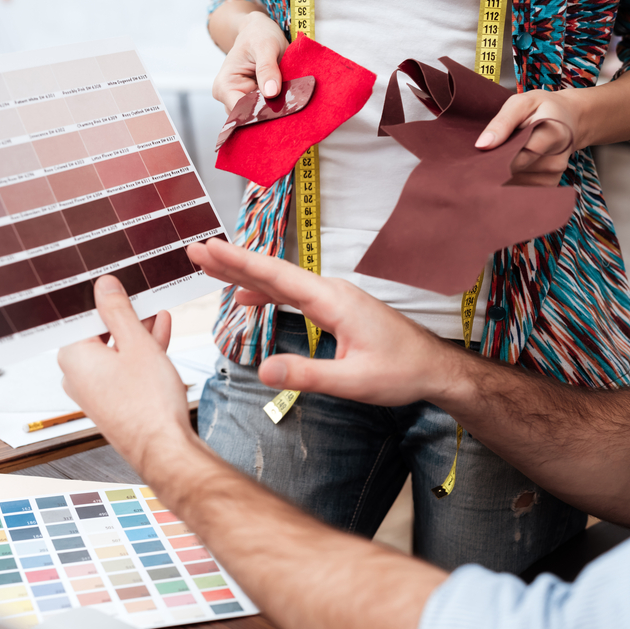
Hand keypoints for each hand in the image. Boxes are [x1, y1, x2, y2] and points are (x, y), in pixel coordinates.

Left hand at [57, 277, 192, 471]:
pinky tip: (159, 333)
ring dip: (135, 331)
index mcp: (72, 356)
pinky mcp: (110, 400)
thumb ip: (118, 311)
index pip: (79, 315)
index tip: (115, 282)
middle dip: (121, 313)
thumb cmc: (149, 402)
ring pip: (112, 350)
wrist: (164, 448)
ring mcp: (92, 390)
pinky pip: (120, 368)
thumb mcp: (136, 343)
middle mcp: (75, 374)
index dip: (100, 296)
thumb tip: (104, 286)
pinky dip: (138, 352)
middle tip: (141, 293)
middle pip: (97, 331)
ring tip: (157, 311)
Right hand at [186, 238, 467, 405]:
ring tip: (210, 266)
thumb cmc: (401, 372)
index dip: (239, 262)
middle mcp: (330, 292)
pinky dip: (264, 292)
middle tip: (196, 250)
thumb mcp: (353, 381)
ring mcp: (332, 298)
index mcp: (332, 300)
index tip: (210, 247)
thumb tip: (264, 370)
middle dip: (232, 260)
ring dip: (244, 274)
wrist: (434, 368)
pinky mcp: (334, 309)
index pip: (277, 277)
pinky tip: (246, 298)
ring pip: (280, 282)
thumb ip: (308, 375)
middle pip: (272, 272)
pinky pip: (291, 295)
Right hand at [211, 12, 289, 112]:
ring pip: (259, 116)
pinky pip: (266, 110)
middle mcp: (229, 98)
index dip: (261, 112)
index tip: (281, 107)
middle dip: (269, 112)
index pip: (240, 111)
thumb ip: (267, 68)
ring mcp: (242, 101)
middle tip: (290, 103)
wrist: (259, 30)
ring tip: (289, 98)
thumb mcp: (265, 45)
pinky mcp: (254, 101)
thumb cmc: (258, 34)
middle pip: (249, 117)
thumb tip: (271, 93)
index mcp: (224, 87)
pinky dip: (278, 106)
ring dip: (275, 109)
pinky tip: (287, 98)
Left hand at [475, 89, 580, 186]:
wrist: (570, 118)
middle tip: (484, 157)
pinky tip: (511, 166)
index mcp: (552, 134)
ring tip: (502, 157)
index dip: (495, 160)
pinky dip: (512, 180)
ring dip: (502, 174)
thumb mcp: (521, 103)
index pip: (518, 157)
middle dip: (495, 167)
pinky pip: (522, 188)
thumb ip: (502, 122)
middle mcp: (556, 159)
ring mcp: (555, 174)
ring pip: (515, 183)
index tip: (478, 160)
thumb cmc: (541, 108)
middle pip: (514, 172)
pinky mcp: (550, 184)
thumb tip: (481, 145)